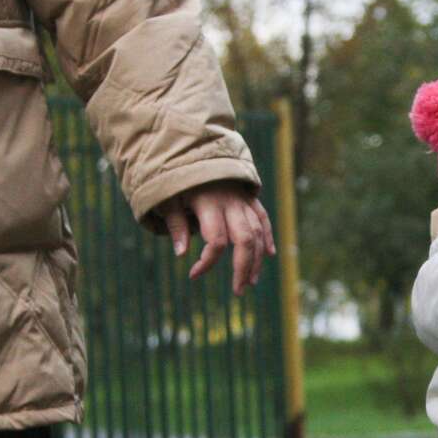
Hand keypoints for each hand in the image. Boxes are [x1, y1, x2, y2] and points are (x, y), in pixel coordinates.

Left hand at [159, 181, 275, 296]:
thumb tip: (181, 254)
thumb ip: (175, 225)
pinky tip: (269, 255)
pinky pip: (263, 218)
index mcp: (208, 203)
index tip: (193, 274)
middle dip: (243, 268)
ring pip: (257, 232)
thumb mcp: (168, 199)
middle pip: (245, 240)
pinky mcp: (249, 197)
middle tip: (239, 290)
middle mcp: (230, 202)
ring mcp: (243, 199)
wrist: (192, 148)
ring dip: (257, 259)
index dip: (206, 262)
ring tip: (250, 281)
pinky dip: (267, 236)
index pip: (215, 241)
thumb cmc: (176, 179)